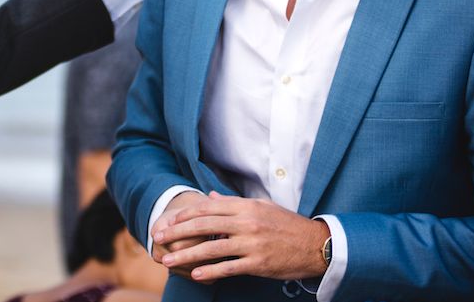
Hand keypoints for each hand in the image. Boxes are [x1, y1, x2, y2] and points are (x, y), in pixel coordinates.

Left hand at [155, 191, 329, 282]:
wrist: (314, 244)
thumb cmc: (286, 225)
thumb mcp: (262, 207)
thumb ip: (234, 203)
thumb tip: (211, 198)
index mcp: (246, 206)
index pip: (208, 208)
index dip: (185, 215)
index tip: (168, 222)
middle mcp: (247, 222)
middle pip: (204, 225)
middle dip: (178, 232)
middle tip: (159, 239)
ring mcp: (252, 243)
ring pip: (211, 248)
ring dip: (187, 255)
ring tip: (169, 261)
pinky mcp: (258, 263)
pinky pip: (229, 267)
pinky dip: (211, 271)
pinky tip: (195, 275)